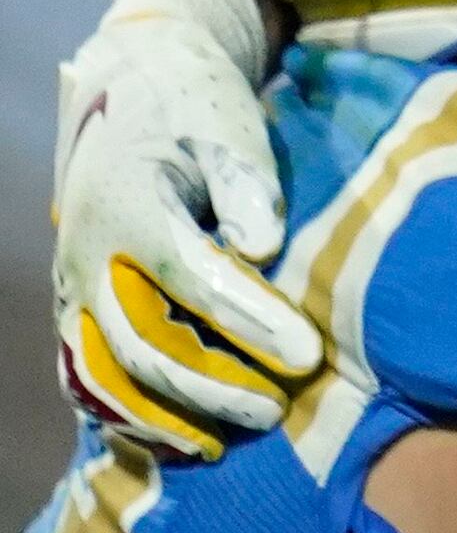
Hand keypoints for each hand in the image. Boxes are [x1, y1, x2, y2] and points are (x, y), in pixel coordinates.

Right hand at [54, 0, 318, 455]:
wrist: (133, 90)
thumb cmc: (198, 109)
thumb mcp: (230, 127)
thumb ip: (247, 185)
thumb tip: (263, 245)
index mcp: (130, 208)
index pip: (194, 279)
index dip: (252, 323)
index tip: (309, 355)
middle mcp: (88, 257)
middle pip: (142, 343)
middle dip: (213, 384)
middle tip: (279, 407)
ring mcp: (72, 290)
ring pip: (103, 375)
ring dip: (163, 416)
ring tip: (226, 442)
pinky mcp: (75, 310)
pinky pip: (86, 379)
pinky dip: (125, 418)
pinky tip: (178, 440)